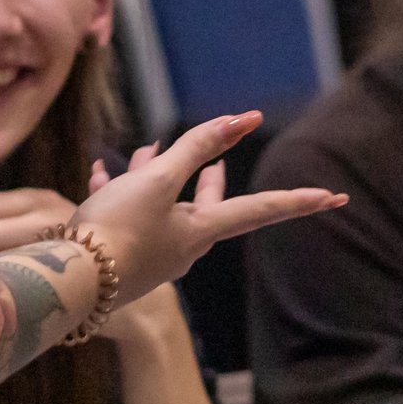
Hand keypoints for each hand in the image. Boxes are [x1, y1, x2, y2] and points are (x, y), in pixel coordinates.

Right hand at [67, 113, 345, 304]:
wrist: (67, 282)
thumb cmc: (118, 229)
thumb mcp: (157, 180)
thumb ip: (197, 149)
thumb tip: (241, 121)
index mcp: (200, 232)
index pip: (260, 208)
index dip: (297, 199)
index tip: (335, 198)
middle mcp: (182, 248)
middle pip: (206, 207)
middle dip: (208, 181)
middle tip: (220, 166)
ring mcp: (151, 257)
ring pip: (161, 207)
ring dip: (155, 177)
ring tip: (146, 150)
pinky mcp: (120, 260)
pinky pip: (129, 219)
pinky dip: (120, 194)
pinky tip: (100, 175)